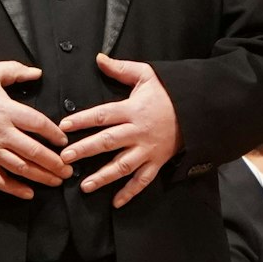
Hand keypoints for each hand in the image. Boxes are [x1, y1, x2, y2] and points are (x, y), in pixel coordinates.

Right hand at [0, 61, 71, 199]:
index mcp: (6, 111)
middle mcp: (1, 133)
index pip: (38, 124)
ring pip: (20, 168)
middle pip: (34, 151)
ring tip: (57, 181)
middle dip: (55, 162)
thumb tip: (37, 73)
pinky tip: (28, 193)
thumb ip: (15, 71)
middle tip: (69, 169)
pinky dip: (14, 188)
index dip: (54, 133)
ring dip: (41, 176)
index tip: (64, 141)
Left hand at [58, 54, 181, 207]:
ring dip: (103, 177)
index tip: (64, 126)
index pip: (103, 115)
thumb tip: (99, 58)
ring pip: (123, 166)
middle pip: (108, 142)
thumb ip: (121, 68)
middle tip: (65, 157)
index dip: (82, 120)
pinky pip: (143, 180)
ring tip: (85, 186)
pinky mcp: (157, 162)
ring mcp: (148, 150)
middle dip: (85, 150)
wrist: (198, 110)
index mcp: (133, 110)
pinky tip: (116, 203)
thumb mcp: (148, 75)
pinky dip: (130, 192)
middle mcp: (138, 132)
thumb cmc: (170, 92)